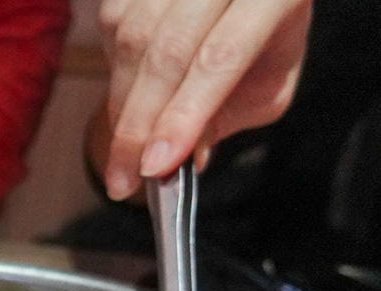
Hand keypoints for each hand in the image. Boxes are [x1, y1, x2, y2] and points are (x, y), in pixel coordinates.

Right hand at [95, 0, 311, 199]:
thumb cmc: (266, 42)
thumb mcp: (265, 87)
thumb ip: (223, 120)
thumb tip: (173, 161)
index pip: (220, 58)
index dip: (182, 116)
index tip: (155, 167)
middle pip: (169, 49)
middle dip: (139, 124)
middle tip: (124, 177)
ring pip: (132, 37)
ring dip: (121, 104)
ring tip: (125, 150)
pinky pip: (113, 23)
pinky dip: (116, 71)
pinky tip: (131, 94)